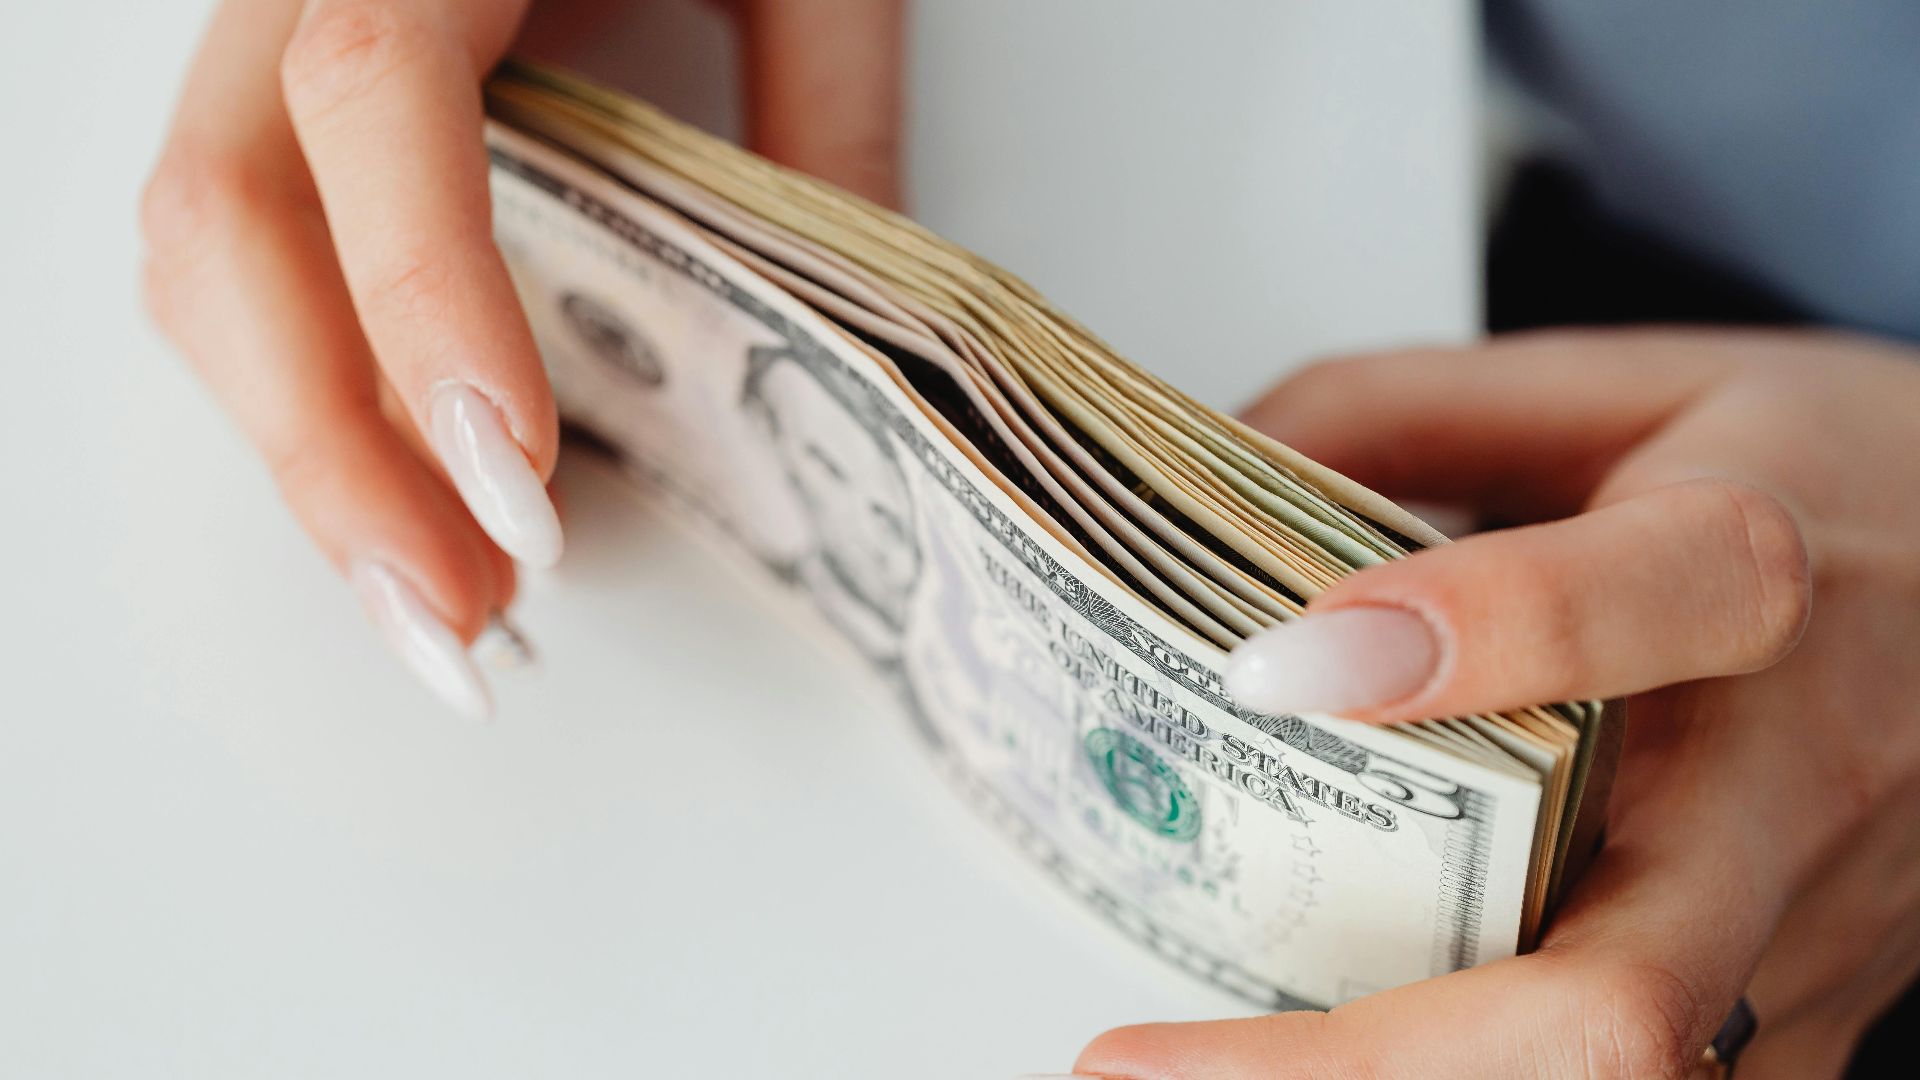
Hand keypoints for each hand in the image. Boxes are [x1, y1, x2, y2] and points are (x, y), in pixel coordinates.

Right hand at [140, 0, 902, 716]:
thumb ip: (828, 113)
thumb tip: (845, 350)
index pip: (372, 87)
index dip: (424, 293)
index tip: (515, 481)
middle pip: (226, 207)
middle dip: (331, 446)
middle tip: (465, 620)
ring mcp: (269, 30)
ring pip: (204, 254)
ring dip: (310, 453)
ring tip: (452, 604)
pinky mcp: (283, 93)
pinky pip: (249, 254)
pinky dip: (315, 396)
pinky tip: (414, 501)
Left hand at [1067, 329, 1919, 1078]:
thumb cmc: (1831, 476)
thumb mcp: (1629, 384)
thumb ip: (1400, 413)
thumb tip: (1199, 472)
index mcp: (1764, 575)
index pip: (1652, 606)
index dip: (1473, 639)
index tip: (1275, 668)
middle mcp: (1805, 784)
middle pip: (1617, 999)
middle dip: (1355, 1064)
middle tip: (1135, 1059)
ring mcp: (1817, 933)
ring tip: (1192, 1074)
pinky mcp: (1809, 1013)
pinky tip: (1336, 1062)